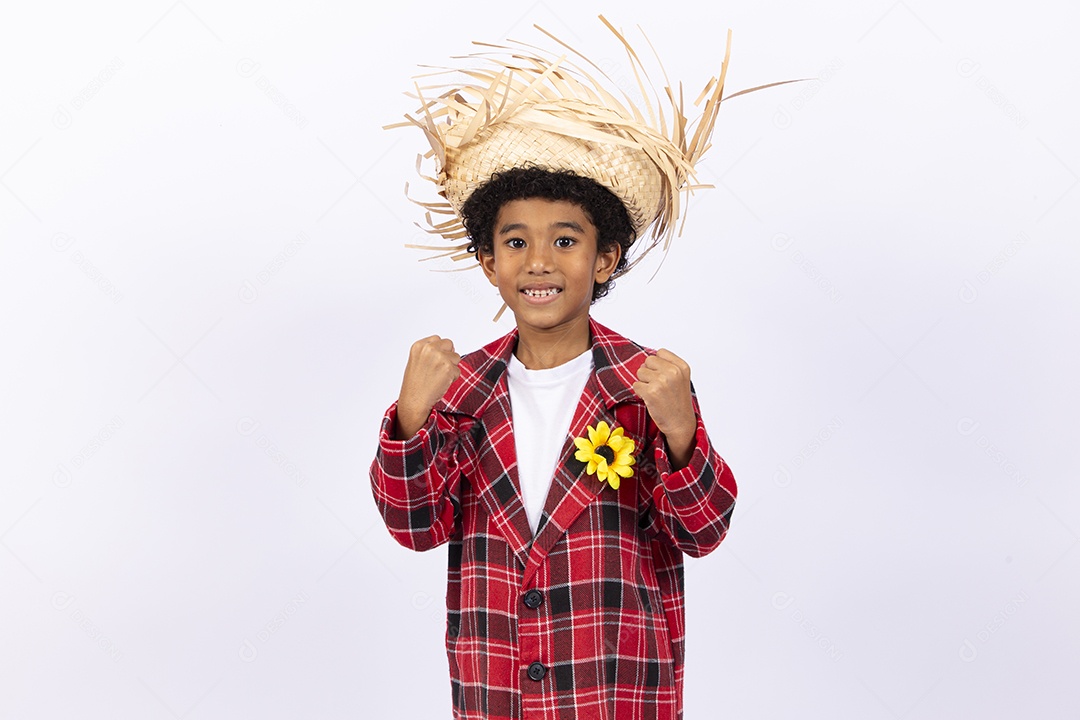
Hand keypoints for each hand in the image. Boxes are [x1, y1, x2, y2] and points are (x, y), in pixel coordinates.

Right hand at [394, 336, 460, 438]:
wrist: (414, 401)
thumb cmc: (414, 385)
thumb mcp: (416, 362)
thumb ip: (429, 352)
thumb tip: (447, 350)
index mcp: (419, 346)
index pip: (437, 339)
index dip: (439, 350)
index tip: (436, 360)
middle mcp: (429, 349)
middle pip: (449, 344)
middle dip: (448, 355)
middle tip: (440, 369)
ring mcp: (439, 357)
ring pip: (456, 357)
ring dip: (451, 367)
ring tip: (439, 378)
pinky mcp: (448, 368)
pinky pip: (458, 371)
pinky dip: (453, 378)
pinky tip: (441, 383)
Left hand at [632, 349, 696, 467]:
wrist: (680, 423)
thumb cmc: (677, 401)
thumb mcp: (680, 378)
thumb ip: (667, 366)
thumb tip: (644, 361)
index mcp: (682, 366)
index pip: (660, 352)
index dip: (657, 364)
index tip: (663, 376)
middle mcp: (673, 372)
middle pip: (648, 361)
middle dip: (649, 372)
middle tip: (658, 386)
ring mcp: (662, 381)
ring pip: (640, 372)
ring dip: (643, 382)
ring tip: (655, 393)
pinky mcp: (651, 392)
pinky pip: (635, 385)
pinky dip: (640, 393)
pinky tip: (651, 399)